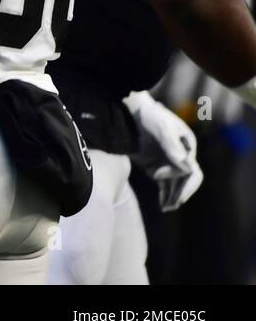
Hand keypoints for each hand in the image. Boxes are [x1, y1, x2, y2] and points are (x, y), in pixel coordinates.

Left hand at [125, 91, 201, 211]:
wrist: (130, 111)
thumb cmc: (149, 115)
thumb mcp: (161, 127)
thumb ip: (172, 146)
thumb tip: (186, 167)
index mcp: (187, 146)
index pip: (190, 170)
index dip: (182, 180)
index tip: (163, 181)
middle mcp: (180, 156)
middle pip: (185, 181)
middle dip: (180, 193)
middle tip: (172, 205)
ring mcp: (167, 162)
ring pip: (175, 185)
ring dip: (173, 197)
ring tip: (166, 208)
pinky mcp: (155, 166)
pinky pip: (164, 184)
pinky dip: (164, 194)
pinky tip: (163, 204)